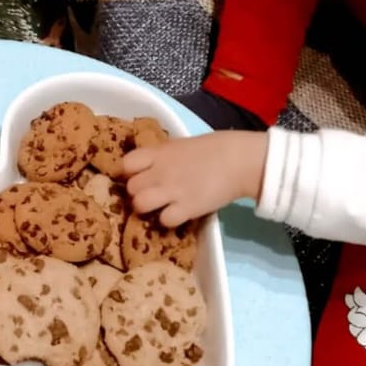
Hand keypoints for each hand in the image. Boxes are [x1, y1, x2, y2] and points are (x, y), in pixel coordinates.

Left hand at [124, 131, 267, 226]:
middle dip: (138, 193)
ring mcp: (172, 190)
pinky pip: (164, 220)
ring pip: (140, 205)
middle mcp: (160, 171)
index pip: (126, 164)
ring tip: (160, 206)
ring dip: (148, 208)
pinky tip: (178, 213)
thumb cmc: (213, 148)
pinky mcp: (187, 209)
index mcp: (158, 153)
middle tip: (151, 194)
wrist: (239, 160)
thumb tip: (147, 166)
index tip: (137, 176)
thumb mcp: (180, 145)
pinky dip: (169, 220)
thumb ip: (161, 156)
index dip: (129, 173)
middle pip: (131, 188)